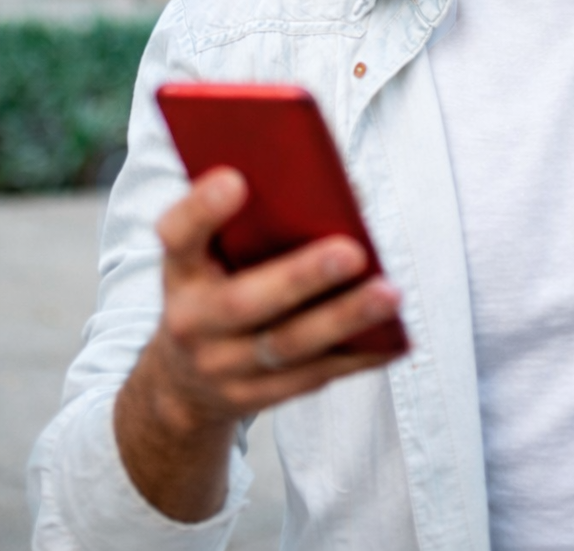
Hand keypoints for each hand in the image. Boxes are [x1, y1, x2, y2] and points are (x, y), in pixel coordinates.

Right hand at [114, 167, 402, 520]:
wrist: (180, 382)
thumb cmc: (212, 288)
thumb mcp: (206, 253)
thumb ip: (249, 218)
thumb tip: (334, 186)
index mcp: (181, 270)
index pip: (178, 235)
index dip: (202, 208)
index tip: (235, 179)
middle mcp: (193, 322)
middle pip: (245, 303)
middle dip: (302, 276)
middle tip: (353, 251)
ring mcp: (223, 368)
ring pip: (288, 346)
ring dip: (343, 319)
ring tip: (389, 294)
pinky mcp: (256, 398)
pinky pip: (313, 377)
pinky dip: (357, 355)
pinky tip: (392, 335)